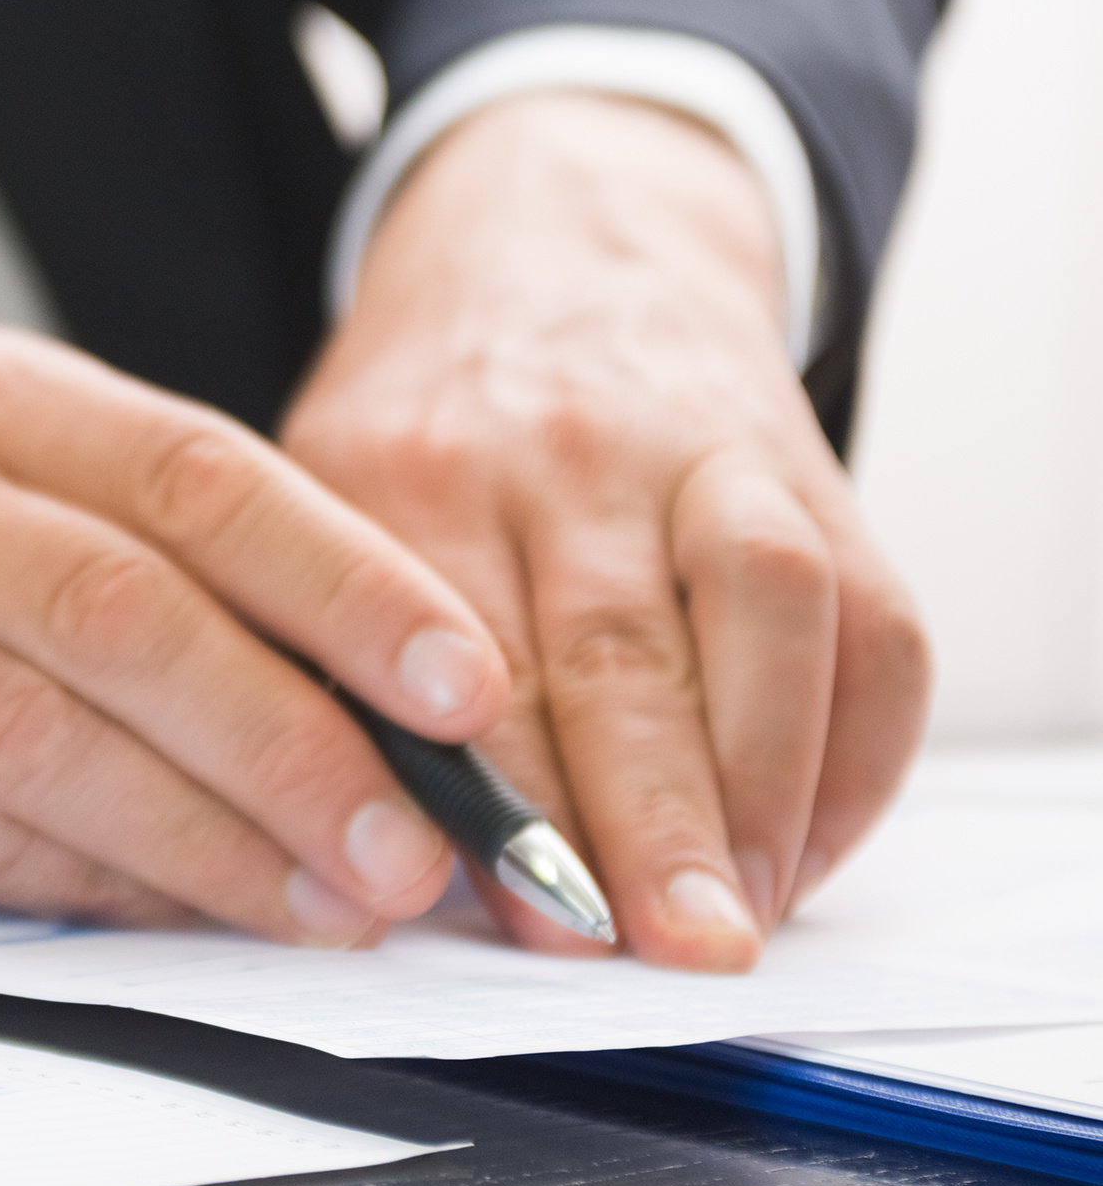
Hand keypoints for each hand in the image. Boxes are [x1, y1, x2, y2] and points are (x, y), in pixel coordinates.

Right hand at [0, 329, 513, 945]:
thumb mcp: (23, 505)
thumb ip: (186, 581)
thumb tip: (408, 727)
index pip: (203, 474)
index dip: (351, 584)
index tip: (470, 691)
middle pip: (131, 609)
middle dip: (300, 742)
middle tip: (424, 851)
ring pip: (49, 730)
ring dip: (215, 837)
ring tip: (338, 906)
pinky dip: (100, 884)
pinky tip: (198, 920)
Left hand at [284, 93, 930, 968]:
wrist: (547, 236)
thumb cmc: (417, 417)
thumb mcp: (314, 493)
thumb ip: (333, 654)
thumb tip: (379, 858)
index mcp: (408, 465)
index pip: (454, 643)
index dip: (499, 791)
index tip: (521, 911)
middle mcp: (558, 451)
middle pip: (615, 647)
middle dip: (647, 817)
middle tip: (660, 949)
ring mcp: (699, 451)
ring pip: (764, 613)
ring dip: (766, 785)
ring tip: (744, 916)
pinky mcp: (808, 469)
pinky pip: (870, 617)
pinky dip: (856, 754)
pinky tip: (807, 849)